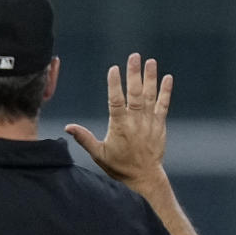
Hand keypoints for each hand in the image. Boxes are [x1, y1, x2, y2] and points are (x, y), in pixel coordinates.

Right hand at [65, 53, 171, 189]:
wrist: (144, 177)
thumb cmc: (118, 165)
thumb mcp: (98, 154)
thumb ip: (84, 138)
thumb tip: (67, 127)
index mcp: (119, 126)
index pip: (116, 101)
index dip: (115, 84)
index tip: (114, 69)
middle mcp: (136, 121)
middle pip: (135, 93)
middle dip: (134, 74)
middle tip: (134, 56)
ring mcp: (149, 122)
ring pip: (149, 96)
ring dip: (150, 78)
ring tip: (150, 62)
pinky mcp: (160, 125)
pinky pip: (164, 105)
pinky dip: (166, 92)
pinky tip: (168, 78)